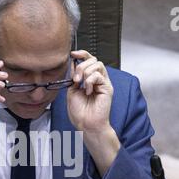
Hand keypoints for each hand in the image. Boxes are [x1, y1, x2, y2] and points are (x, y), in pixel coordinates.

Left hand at [67, 50, 119, 176]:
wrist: (86, 124)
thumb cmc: (80, 113)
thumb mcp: (71, 91)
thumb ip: (73, 77)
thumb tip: (72, 63)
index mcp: (88, 80)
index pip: (88, 60)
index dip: (82, 54)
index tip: (73, 54)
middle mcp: (97, 80)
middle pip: (93, 60)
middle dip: (81, 66)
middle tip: (75, 79)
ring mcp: (103, 83)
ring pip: (97, 65)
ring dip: (85, 72)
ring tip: (81, 84)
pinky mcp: (107, 88)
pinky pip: (99, 75)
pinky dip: (91, 81)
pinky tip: (88, 91)